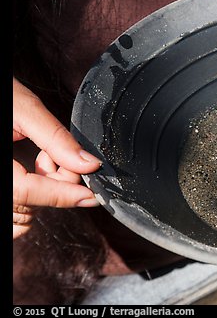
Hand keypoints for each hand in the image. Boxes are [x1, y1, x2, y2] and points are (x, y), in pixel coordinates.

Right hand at [13, 77, 101, 238]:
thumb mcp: (25, 110)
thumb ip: (57, 139)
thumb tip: (89, 165)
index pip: (27, 193)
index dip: (63, 195)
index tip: (91, 197)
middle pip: (28, 205)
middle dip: (55, 183)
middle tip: (53, 154)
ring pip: (19, 217)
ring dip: (40, 195)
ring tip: (38, 161)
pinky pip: (11, 220)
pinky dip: (26, 204)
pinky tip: (29, 176)